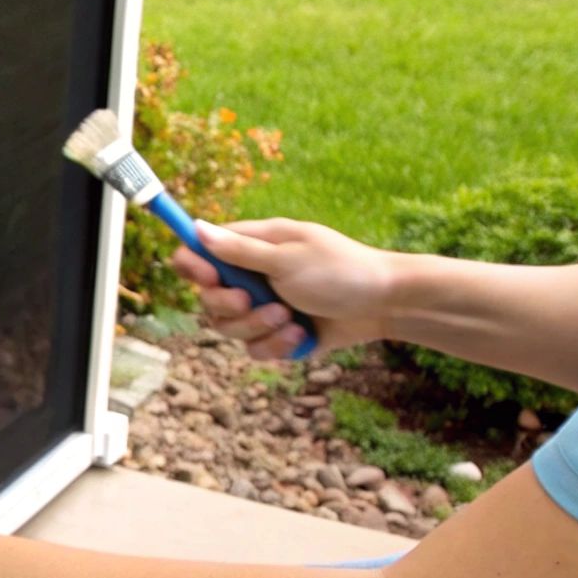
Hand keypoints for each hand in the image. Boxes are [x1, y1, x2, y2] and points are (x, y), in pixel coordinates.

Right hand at [173, 219, 398, 358]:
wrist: (383, 305)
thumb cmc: (340, 270)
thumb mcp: (286, 258)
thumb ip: (239, 250)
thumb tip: (197, 228)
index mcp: (251, 247)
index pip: (200, 253)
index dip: (194, 266)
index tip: (209, 277)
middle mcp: (251, 277)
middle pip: (208, 298)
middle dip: (230, 306)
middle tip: (254, 301)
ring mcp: (263, 307)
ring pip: (228, 328)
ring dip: (257, 327)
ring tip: (289, 319)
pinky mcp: (276, 335)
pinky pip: (254, 349)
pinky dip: (275, 345)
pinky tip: (301, 334)